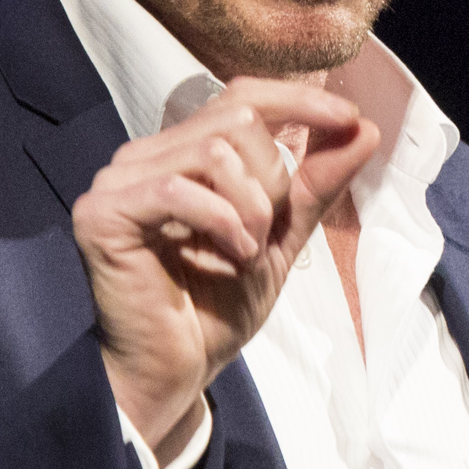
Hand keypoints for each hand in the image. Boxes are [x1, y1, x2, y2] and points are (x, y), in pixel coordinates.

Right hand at [72, 80, 378, 460]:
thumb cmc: (217, 309)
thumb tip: (366, 129)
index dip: (298, 100)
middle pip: (236, 120)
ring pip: (214, 151)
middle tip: (265, 237)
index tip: (351, 120)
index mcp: (181, 154)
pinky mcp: (103, 213)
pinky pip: (177, 189)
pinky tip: (230, 258)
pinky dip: (220, 222)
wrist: (177, 372)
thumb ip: (316, 183)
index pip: (241, 96)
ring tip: (246, 255)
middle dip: (273, 181)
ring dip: (251, 209)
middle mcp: (144, 156)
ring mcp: (118, 181)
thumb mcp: (281, 238)